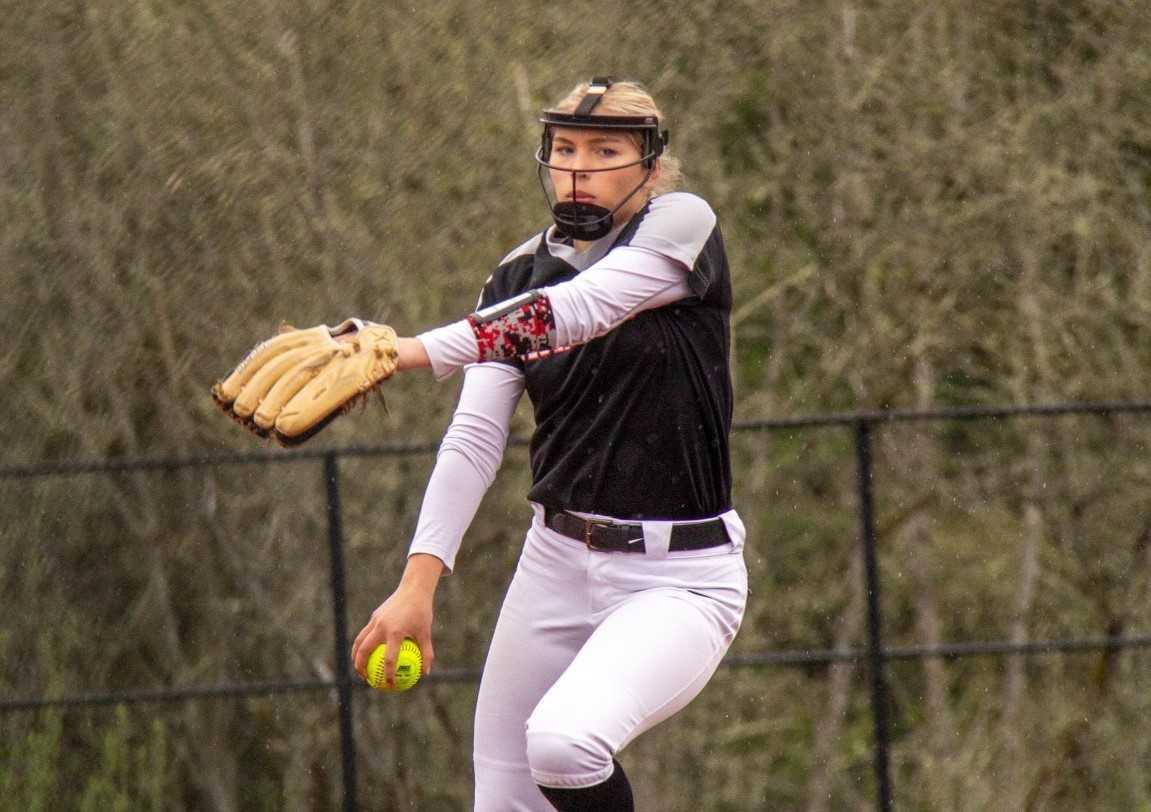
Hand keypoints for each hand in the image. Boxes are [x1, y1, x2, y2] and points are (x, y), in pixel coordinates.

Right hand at [351, 554, 442, 687]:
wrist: (413, 589)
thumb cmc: (422, 612)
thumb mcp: (426, 633)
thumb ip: (426, 653)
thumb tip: (426, 673)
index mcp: (395, 632)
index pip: (389, 659)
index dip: (388, 674)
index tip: (389, 685)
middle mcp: (382, 627)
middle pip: (364, 650)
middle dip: (361, 666)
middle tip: (365, 678)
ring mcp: (376, 620)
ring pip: (360, 641)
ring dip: (356, 655)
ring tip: (358, 668)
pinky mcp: (374, 616)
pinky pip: (365, 633)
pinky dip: (362, 643)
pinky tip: (365, 652)